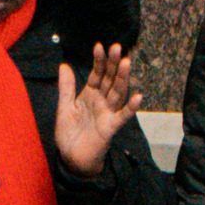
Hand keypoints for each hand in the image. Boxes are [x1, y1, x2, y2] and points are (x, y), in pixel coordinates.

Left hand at [54, 43, 141, 173]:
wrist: (71, 158)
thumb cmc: (70, 133)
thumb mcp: (64, 107)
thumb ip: (66, 87)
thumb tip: (64, 64)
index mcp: (90, 95)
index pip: (97, 74)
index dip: (99, 61)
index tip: (100, 46)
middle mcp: (102, 101)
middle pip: (110, 79)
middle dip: (113, 64)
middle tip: (118, 47)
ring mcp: (108, 113)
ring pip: (117, 93)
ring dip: (122, 78)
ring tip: (126, 62)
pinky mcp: (110, 127)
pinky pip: (122, 116)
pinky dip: (130, 107)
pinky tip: (139, 97)